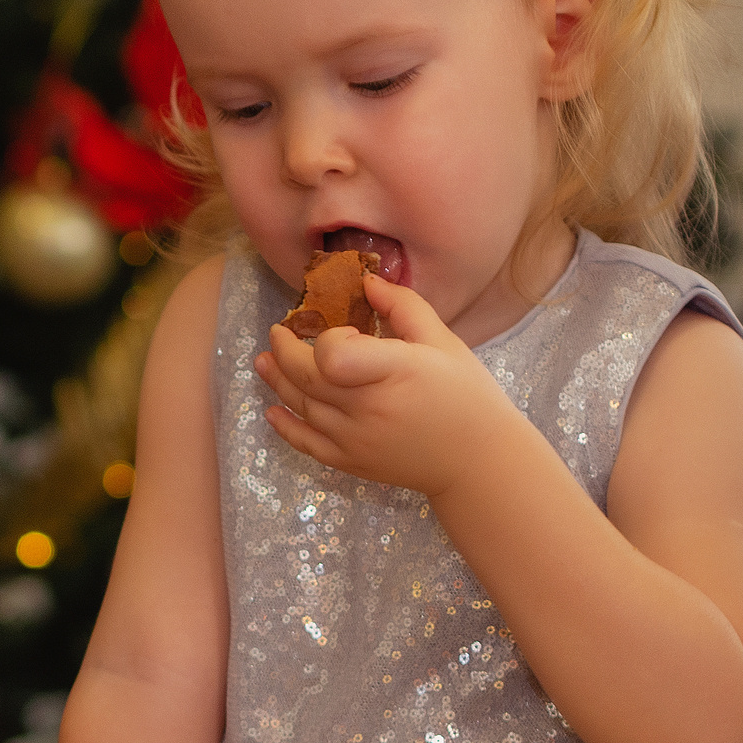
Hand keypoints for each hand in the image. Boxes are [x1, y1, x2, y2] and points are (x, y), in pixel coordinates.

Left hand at [255, 275, 521, 496]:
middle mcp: (369, 408)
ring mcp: (355, 439)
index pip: (334, 355)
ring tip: (263, 360)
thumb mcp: (442, 341)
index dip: (328, 338)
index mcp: (396, 372)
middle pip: (306, 377)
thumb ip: (402, 306)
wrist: (478, 460)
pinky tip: (272, 410)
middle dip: (284, 350)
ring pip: (300, 406)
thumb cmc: (465, 394)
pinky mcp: (350, 462)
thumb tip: (366, 280)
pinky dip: (284, 426)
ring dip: (276, 380)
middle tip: (278, 332)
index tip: (339, 331)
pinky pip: (305, 443)